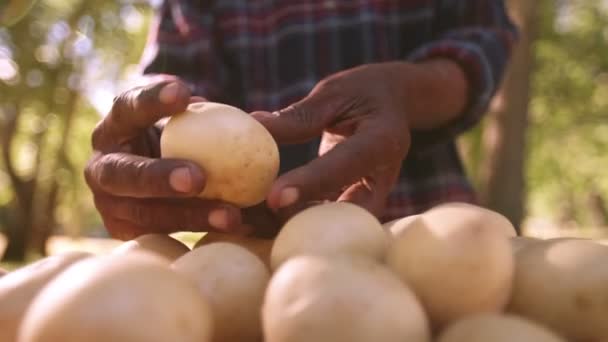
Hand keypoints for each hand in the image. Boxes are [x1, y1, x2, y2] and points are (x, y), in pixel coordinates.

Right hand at [84, 81, 243, 239]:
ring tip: (232, 216)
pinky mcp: (124, 232)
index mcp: (115, 127)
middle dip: (158, 177)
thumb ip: (213, 120)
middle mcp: (102, 166)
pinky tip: (237, 228)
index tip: (183, 92)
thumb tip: (261, 121)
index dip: (151, 100)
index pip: (127, 108)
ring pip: (147, 214)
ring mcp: (109, 204)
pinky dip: (200, 230)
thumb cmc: (180, 141)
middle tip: (197, 178)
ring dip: (190, 215)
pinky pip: (163, 234)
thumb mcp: (189, 125)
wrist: (154, 182)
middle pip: (123, 173)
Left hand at [253, 62, 414, 217]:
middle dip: (290, 221)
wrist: (396, 107)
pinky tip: (250, 219)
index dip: (311, 183)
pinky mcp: (351, 206)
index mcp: (383, 142)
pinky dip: (285, 221)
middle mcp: (381, 179)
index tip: (274, 197)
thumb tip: (253, 125)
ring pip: (325, 224)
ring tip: (237, 222)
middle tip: (243, 220)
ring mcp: (368, 198)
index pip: (344, 166)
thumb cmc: (364, 92)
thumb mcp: (335, 94)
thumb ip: (298, 116)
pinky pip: (318, 221)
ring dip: (280, 226)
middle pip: (337, 213)